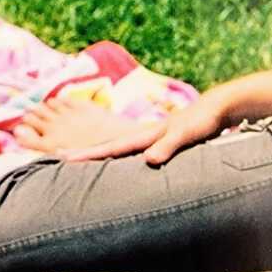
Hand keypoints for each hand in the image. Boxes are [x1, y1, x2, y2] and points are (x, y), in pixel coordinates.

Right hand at [63, 96, 224, 164]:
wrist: (213, 109)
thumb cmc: (200, 122)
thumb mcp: (186, 135)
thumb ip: (167, 146)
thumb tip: (148, 159)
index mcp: (144, 135)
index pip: (110, 147)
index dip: (87, 154)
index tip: (63, 157)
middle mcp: (141, 136)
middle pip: (106, 147)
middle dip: (83, 153)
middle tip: (57, 159)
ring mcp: (147, 138)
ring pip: (115, 149)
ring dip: (95, 155)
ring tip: (74, 160)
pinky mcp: (155, 142)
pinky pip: (127, 152)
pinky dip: (114, 156)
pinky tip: (111, 162)